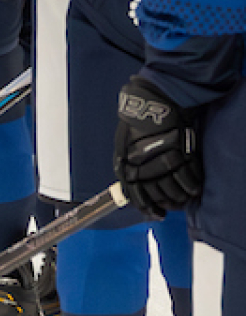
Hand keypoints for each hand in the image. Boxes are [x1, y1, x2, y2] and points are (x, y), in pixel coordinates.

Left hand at [114, 75, 203, 219]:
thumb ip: (125, 167)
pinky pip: (191, 178)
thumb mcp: (122, 144)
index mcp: (128, 163)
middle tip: (172, 203)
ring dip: (181, 197)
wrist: (155, 102)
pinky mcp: (184, 154)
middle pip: (159, 195)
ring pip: (176, 190)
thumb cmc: (136, 123)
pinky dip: (193, 186)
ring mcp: (166, 160)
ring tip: (183, 196)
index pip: (137, 195)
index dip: (148, 208)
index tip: (156, 214)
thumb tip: (129, 189)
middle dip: (166, 202)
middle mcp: (146, 165)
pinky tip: (193, 187)